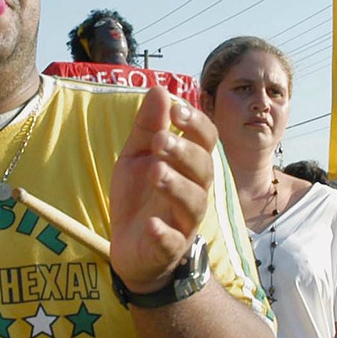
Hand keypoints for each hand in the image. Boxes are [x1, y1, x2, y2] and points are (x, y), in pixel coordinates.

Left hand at [110, 88, 216, 292]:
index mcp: (189, 166)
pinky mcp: (169, 248)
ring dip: (176, 186)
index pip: (205, 141)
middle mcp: (194, 191)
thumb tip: (159, 89)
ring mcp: (184, 222)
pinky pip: (172, 242)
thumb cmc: (141, 197)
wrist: (131, 248)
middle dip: (184, 152)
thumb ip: (148, 127)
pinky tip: (151, 224)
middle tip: (160, 140)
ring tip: (155, 171)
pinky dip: (163, 233)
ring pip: (193, 203)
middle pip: (203, 169)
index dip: (196, 124)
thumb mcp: (136, 157)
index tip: (176, 110)